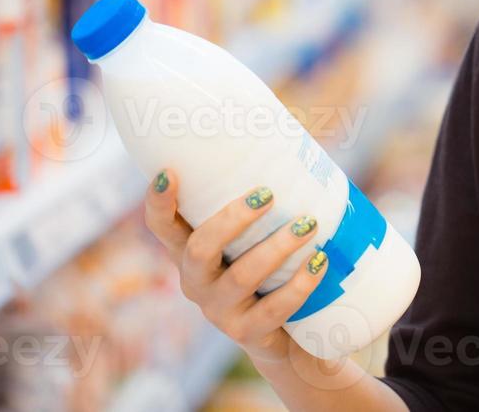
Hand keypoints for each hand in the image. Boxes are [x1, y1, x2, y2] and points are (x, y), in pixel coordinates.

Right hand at [142, 167, 328, 365]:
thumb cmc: (275, 267)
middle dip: (232, 219)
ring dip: (277, 247)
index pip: (163, 227)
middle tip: (267, 194)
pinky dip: (299, 284)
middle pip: (198, 249)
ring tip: (309, 224)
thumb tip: (296, 145)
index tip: (169, 171)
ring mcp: (219, 311)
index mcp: (193, 252)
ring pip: (241, 277)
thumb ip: (265, 201)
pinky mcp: (247, 334)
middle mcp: (197, 281)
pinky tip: (320, 263)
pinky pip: (272, 310)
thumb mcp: (261, 234)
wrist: (290, 334)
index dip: (158, 202)